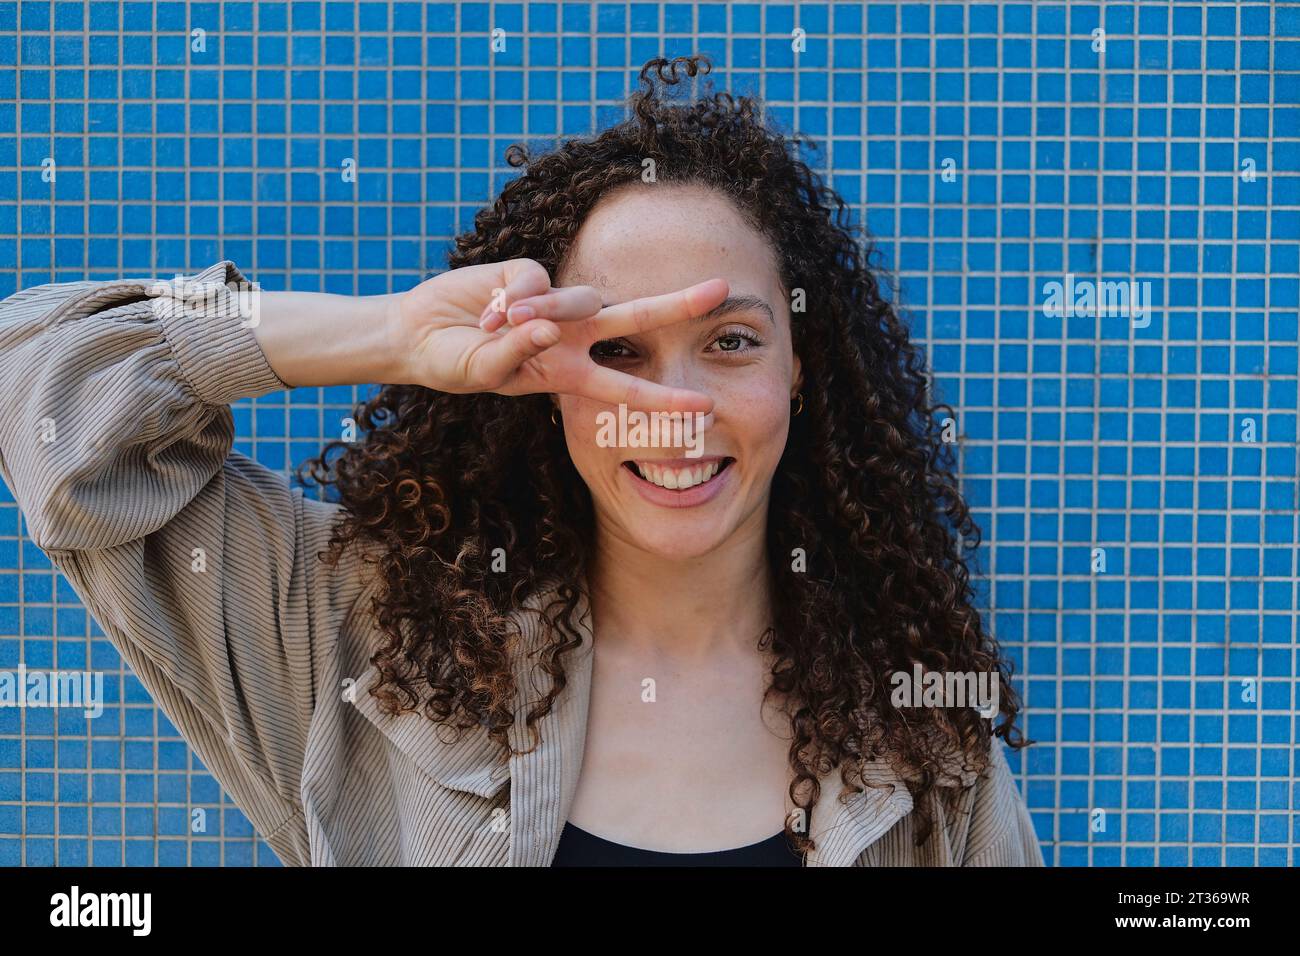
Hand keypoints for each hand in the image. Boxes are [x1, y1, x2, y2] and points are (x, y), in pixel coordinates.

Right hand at [389, 258, 726, 413]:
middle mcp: (571, 336)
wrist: (418, 334)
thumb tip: (546, 325)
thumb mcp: (485, 371)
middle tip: (723, 290)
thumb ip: (516, 352)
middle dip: (679, 304)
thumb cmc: (455, 364)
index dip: (665, 398)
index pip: (628, 385)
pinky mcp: (528, 271)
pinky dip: (508, 300)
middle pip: (637, 318)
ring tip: (493, 326)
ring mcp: (553, 302)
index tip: (706, 407)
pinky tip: (484, 312)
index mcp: (570, 373)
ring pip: (576, 299)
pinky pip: (535, 281)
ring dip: (537, 315)